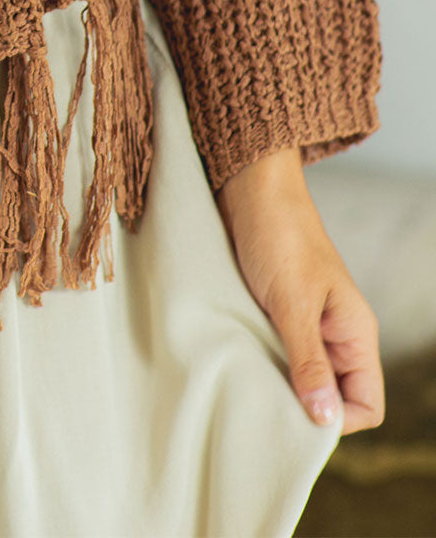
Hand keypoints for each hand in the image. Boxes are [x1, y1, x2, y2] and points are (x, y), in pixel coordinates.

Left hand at [214, 146, 384, 436]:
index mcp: (355, 331)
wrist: (250, 185)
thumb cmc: (277, 234)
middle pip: (333, 394)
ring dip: (278, 381)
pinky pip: (277, 350)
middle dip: (303, 406)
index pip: (366, 402)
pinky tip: (238, 358)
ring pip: (302, 373)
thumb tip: (324, 418)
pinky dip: (261, 358)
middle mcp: (336, 331)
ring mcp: (306, 320)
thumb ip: (308, 359)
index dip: (338, 419)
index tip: (296, 417)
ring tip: (247, 382)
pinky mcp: (276, 308)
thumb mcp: (292, 302)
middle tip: (263, 405)